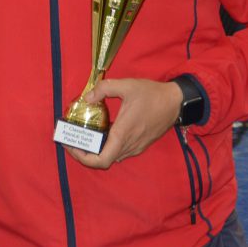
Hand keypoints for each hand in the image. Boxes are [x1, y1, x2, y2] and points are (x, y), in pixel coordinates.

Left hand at [65, 78, 179, 169]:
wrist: (175, 102)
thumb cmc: (151, 94)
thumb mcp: (126, 85)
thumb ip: (104, 89)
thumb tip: (87, 98)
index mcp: (123, 134)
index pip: (102, 160)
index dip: (83, 158)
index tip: (72, 146)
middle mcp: (130, 145)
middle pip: (103, 160)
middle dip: (85, 154)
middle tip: (73, 141)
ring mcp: (136, 147)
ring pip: (112, 157)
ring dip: (96, 151)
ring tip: (84, 136)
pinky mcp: (141, 145)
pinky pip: (120, 152)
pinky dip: (107, 147)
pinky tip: (102, 133)